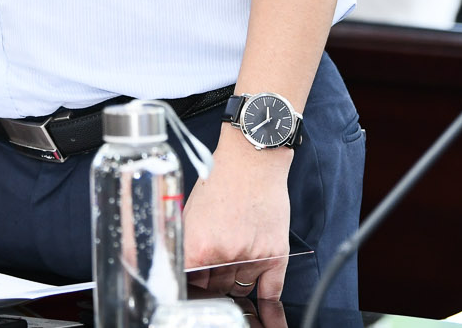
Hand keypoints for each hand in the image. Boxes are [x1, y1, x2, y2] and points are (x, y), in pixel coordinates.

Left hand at [182, 134, 291, 299]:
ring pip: (240, 290)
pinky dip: (265, 299)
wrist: (251, 161)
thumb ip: (188, 244)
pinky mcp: (276, 254)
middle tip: (212, 272)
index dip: (189, 284)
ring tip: (232, 267)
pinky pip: (271, 290)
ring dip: (234, 283)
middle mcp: (226, 255)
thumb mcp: (190, 212)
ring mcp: (253, 257)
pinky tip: (260, 300)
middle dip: (211, 283)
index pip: (190, 283)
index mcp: (200, 246)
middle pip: (216, 289)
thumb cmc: (220, 180)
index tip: (191, 283)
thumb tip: (185, 267)